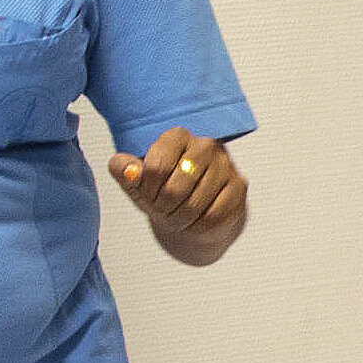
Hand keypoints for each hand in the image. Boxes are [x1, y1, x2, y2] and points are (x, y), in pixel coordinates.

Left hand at [117, 127, 250, 264]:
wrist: (194, 212)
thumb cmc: (163, 191)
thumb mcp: (137, 181)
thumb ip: (122, 170)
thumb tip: (127, 171)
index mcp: (177, 136)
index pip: (156, 167)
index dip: (146, 190)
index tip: (147, 193)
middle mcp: (205, 145)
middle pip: (174, 189)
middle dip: (163, 208)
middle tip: (162, 210)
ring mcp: (226, 165)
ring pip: (194, 206)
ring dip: (179, 220)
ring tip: (177, 218)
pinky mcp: (239, 186)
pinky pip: (213, 216)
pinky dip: (198, 227)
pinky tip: (195, 222)